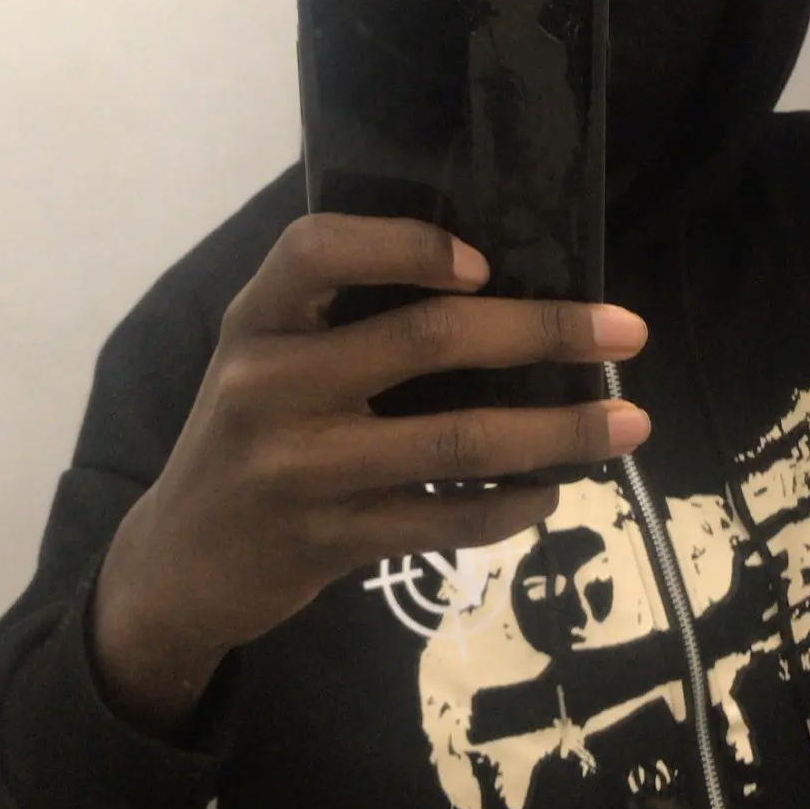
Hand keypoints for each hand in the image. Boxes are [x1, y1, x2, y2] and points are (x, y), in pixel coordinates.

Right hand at [92, 215, 648, 721]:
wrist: (180, 563)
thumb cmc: (244, 438)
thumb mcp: (264, 359)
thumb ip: (341, 319)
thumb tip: (496, 289)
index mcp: (256, 320)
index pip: (318, 250)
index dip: (406, 244)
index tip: (488, 262)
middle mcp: (270, 385)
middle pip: (425, 341)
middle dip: (544, 333)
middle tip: (626, 332)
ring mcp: (301, 469)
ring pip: (458, 441)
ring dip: (559, 431)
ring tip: (629, 423)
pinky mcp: (332, 541)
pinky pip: (448, 520)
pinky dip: (514, 504)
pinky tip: (550, 490)